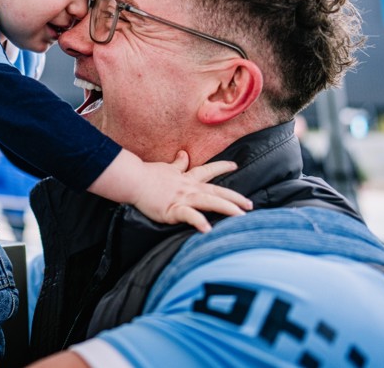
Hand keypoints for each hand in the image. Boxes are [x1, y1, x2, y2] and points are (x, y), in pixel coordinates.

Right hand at [131, 151, 250, 231]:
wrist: (133, 179)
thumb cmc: (148, 175)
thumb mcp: (166, 168)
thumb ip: (178, 164)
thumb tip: (184, 154)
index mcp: (187, 178)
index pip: (208, 170)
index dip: (222, 166)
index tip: (235, 165)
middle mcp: (189, 187)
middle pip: (217, 191)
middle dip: (235, 198)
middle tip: (250, 205)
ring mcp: (182, 198)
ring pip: (209, 201)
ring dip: (227, 208)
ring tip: (240, 217)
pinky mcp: (172, 209)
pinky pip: (189, 215)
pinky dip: (199, 221)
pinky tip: (208, 229)